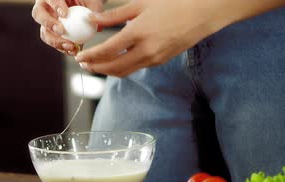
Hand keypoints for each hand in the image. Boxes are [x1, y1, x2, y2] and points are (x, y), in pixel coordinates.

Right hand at [32, 0, 103, 55]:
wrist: (83, 7)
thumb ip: (94, 8)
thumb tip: (97, 25)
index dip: (55, 5)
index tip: (65, 14)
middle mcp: (43, 8)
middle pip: (38, 15)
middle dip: (48, 23)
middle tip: (61, 31)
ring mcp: (45, 22)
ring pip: (44, 32)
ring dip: (56, 41)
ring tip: (70, 46)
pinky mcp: (51, 34)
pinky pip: (54, 42)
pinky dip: (63, 48)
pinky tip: (74, 51)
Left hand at [74, 0, 224, 76]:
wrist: (204, 12)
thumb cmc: (173, 3)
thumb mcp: (140, 4)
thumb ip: (114, 15)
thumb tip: (92, 20)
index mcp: (138, 33)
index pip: (107, 51)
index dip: (91, 56)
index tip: (80, 56)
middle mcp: (146, 50)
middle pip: (113, 67)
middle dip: (96, 68)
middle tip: (84, 65)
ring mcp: (155, 58)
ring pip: (125, 71)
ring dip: (108, 70)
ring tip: (96, 65)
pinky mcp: (161, 61)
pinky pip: (137, 67)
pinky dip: (123, 66)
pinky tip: (116, 60)